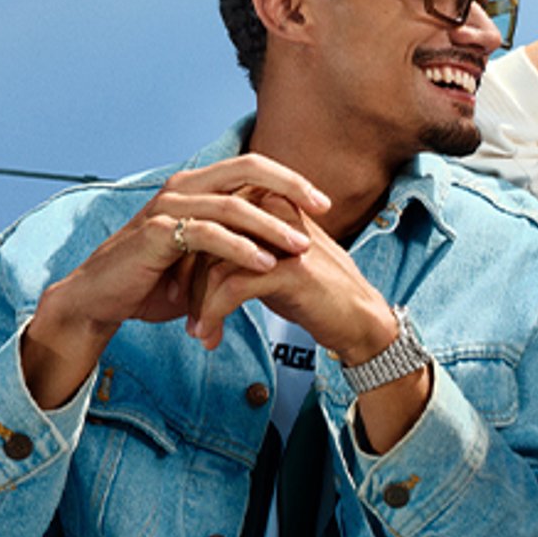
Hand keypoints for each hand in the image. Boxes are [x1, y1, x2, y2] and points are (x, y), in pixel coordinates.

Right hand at [22, 156, 331, 406]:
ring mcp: (168, 207)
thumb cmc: (159, 279)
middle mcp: (183, 187)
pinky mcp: (157, 233)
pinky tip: (265, 264)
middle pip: (246, 170)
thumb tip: (289, 246)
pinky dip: (240, 249)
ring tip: (301, 247)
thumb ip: (240, 244)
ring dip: (270, 227)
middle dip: (290, 187)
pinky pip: (207, 235)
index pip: (250, 167)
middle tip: (324, 209)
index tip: (324, 203)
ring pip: (231, 205)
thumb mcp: (207, 259)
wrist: (106, 299)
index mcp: (198, 186)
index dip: (289, 179)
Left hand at [184, 194, 391, 360]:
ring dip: (197, 303)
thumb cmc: (316, 294)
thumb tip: (197, 251)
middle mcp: (276, 213)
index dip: (187, 253)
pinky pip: (231, 288)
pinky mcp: (289, 271)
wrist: (360, 321)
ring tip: (195, 331)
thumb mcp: (275, 259)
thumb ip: (243, 245)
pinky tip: (209, 334)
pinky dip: (213, 314)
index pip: (211, 219)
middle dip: (185, 279)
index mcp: (271, 202)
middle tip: (176, 308)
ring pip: (214, 265)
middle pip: (207, 239)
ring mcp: (283, 240)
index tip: (177, 286)